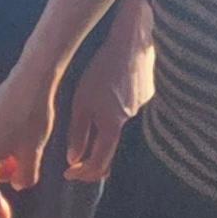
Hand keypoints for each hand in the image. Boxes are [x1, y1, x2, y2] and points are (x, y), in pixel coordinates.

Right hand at [0, 59, 63, 217]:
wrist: (33, 77)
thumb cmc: (33, 116)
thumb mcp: (34, 152)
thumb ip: (26, 176)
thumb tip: (19, 184)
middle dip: (5, 180)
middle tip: (26, 176)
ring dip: (8, 164)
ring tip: (29, 157)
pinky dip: (7, 149)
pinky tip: (25, 140)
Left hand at [63, 8, 153, 179]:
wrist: (131, 43)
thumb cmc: (101, 70)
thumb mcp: (81, 102)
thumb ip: (78, 133)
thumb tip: (73, 159)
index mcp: (112, 127)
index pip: (98, 164)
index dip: (83, 173)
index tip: (69, 174)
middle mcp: (130, 123)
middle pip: (110, 151)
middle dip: (92, 160)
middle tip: (76, 161)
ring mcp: (141, 109)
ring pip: (118, 126)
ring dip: (104, 126)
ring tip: (94, 105)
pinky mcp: (147, 96)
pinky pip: (128, 108)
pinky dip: (116, 106)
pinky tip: (111, 87)